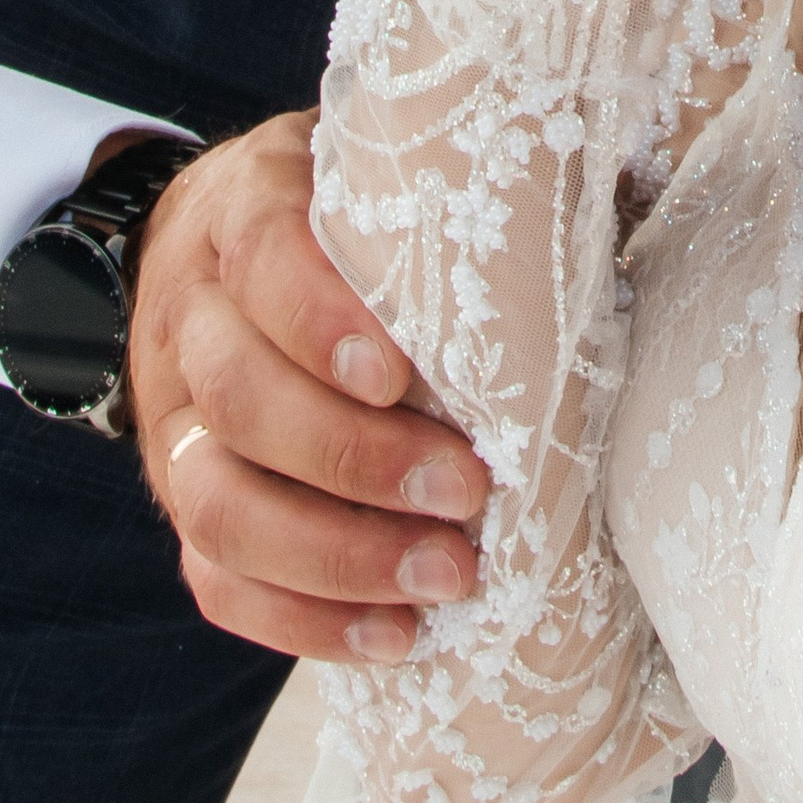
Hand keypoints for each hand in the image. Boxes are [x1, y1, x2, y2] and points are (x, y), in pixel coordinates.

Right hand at [128, 110, 492, 661]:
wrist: (220, 250)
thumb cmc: (346, 210)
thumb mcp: (386, 166)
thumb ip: (466, 181)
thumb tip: (632, 179)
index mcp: (246, 206)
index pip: (262, 252)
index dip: (320, 316)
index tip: (401, 374)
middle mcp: (193, 312)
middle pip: (236, 394)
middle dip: (352, 458)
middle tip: (467, 491)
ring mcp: (170, 415)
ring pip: (210, 503)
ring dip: (332, 556)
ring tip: (446, 577)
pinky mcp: (181, 497)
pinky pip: (213, 578)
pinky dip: (300, 619)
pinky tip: (395, 635)